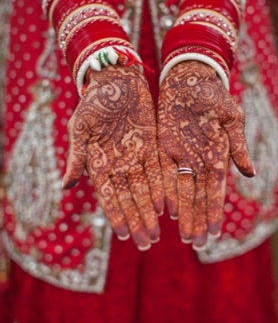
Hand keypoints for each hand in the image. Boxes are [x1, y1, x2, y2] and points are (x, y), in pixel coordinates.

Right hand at [63, 65, 163, 250]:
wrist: (116, 80)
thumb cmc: (93, 102)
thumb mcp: (80, 127)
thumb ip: (77, 157)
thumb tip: (65, 186)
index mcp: (99, 162)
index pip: (109, 195)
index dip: (117, 215)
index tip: (124, 234)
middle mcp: (119, 163)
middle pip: (130, 198)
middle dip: (138, 220)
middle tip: (146, 242)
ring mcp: (137, 155)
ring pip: (145, 189)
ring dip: (151, 211)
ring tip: (157, 232)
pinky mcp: (152, 145)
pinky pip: (159, 170)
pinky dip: (162, 188)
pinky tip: (167, 205)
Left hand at [158, 61, 253, 249]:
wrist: (189, 79)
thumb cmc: (214, 96)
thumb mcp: (231, 118)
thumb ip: (237, 145)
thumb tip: (250, 173)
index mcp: (216, 155)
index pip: (215, 190)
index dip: (214, 211)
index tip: (214, 233)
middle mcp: (197, 160)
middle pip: (197, 196)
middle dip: (197, 219)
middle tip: (195, 243)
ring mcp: (180, 155)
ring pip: (180, 189)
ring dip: (182, 212)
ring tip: (182, 234)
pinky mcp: (163, 147)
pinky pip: (163, 173)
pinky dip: (164, 191)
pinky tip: (165, 209)